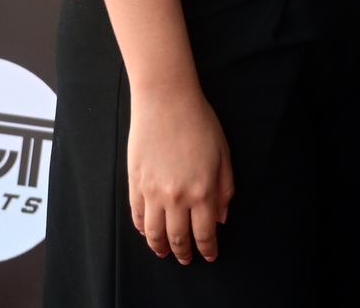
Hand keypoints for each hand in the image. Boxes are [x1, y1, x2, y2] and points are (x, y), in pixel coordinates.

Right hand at [128, 83, 234, 263]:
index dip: (207, 249)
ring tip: (165, 252)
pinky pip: (137, 215)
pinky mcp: (134, 183)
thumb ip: (224, 189)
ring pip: (153, 233)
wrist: (165, 100)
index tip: (210, 255)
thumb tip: (220, 218)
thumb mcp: (223, 155)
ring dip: (160, 247)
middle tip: (187, 259)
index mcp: (202, 191)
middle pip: (178, 238)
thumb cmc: (199, 123)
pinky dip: (141, 228)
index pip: (204, 233)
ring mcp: (152, 191)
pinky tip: (147, 232)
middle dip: (184, 252)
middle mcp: (176, 197)